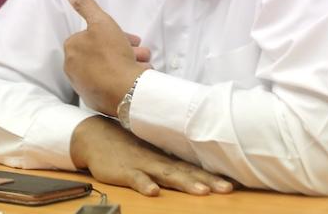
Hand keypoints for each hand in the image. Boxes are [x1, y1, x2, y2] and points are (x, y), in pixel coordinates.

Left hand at [63, 0, 146, 114]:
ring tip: (144, 62)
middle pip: (101, 51)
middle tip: (140, 50)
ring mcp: (84, 86)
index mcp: (72, 49)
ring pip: (108, 67)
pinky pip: (111, 83)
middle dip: (123, 48)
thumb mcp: (101, 22)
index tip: (130, 37)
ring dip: (127, 61)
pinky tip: (137, 75)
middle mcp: (72, 69)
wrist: (125, 92)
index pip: (92, 35)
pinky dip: (123, 77)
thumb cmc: (112, 54)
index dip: (113, 34)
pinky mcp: (96, 100)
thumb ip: (85, 4)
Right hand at [70, 115, 233, 196]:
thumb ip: (168, 162)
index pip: (192, 168)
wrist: (94, 135)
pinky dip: (144, 184)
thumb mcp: (149, 153)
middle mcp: (157, 161)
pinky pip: (135, 178)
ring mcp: (141, 165)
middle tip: (227, 189)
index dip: (212, 175)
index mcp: (164, 158)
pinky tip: (153, 192)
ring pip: (166, 175)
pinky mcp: (123, 171)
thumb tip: (192, 169)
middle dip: (207, 181)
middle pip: (186, 172)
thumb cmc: (125, 146)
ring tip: (201, 191)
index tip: (233, 183)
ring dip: (184, 182)